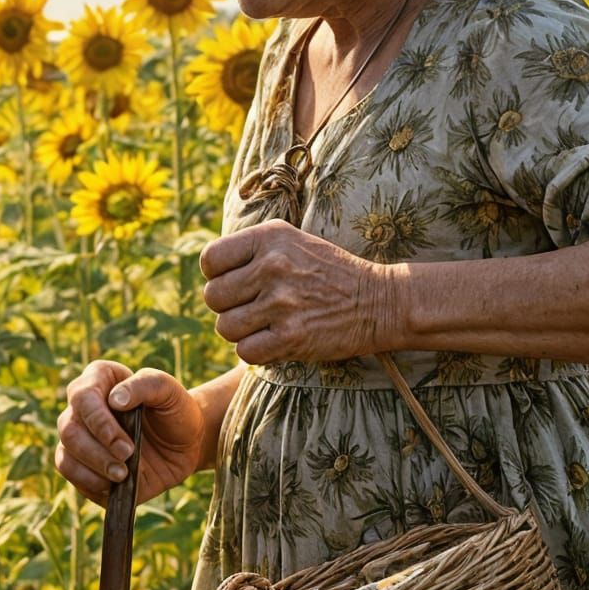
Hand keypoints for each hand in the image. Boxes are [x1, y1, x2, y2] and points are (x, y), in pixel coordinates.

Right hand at [56, 361, 204, 505]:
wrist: (186, 443)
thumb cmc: (175, 410)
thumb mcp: (169, 390)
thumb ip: (145, 385)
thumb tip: (115, 399)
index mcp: (98, 379)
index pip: (83, 397)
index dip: (98, 422)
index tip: (124, 444)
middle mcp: (82, 407)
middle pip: (69, 430)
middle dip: (97, 451)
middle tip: (127, 458)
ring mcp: (80, 437)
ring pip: (65, 454)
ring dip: (93, 469)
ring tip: (123, 475)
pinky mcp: (83, 465)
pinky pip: (72, 475)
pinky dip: (90, 482)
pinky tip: (114, 484)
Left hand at [200, 219, 398, 363]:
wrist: (380, 301)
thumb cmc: (329, 272)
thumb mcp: (290, 241)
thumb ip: (250, 249)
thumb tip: (209, 270)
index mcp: (269, 237)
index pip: (210, 260)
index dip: (217, 276)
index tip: (236, 283)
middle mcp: (273, 266)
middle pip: (213, 297)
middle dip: (228, 306)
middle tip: (253, 307)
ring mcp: (282, 302)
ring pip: (225, 327)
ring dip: (241, 332)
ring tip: (265, 324)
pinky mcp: (292, 337)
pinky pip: (245, 351)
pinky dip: (256, 352)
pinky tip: (275, 340)